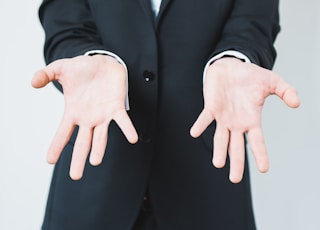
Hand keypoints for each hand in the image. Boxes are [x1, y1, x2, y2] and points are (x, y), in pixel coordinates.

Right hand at [32, 55, 137, 179]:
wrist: (103, 62)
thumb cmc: (82, 69)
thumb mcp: (60, 69)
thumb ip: (45, 75)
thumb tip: (32, 83)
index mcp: (74, 112)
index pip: (63, 133)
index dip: (57, 146)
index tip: (50, 161)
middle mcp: (88, 118)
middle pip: (82, 143)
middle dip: (79, 159)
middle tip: (75, 177)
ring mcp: (103, 115)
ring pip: (101, 137)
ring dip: (99, 149)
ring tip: (95, 162)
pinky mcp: (117, 107)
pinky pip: (123, 121)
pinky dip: (127, 129)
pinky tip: (132, 139)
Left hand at [190, 57, 299, 182]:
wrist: (230, 66)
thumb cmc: (250, 76)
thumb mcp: (272, 81)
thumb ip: (286, 91)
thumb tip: (297, 103)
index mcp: (251, 119)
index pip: (257, 141)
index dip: (260, 154)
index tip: (264, 169)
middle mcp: (236, 122)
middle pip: (236, 146)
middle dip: (236, 162)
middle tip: (234, 180)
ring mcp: (223, 117)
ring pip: (220, 138)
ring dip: (219, 150)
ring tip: (218, 164)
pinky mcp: (211, 107)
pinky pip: (205, 118)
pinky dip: (200, 125)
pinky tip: (195, 133)